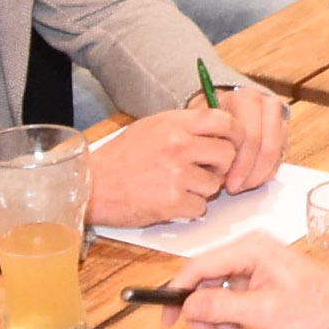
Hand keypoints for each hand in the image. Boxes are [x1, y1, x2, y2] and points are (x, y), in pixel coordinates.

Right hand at [89, 86, 289, 225]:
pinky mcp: (173, 202)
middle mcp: (178, 145)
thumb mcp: (153, 128)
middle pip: (227, 154)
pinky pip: (200, 207)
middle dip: (221, 166)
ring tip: (177, 186)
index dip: (235, 133)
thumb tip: (220, 130)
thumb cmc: (122, 157)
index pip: (224, 120)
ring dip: (202, 190)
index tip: (233, 143)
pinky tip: (169, 201)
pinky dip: (189, 208)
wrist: (93, 185)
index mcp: (174, 123)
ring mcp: (177, 174)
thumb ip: (185, 126)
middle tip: (205, 170)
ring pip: (215, 184)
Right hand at [144, 231, 328, 328]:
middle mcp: (249, 251)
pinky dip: (236, 323)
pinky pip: (232, 301)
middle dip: (209, 320)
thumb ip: (221, 306)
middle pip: (205, 287)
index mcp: (250, 249)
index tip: (167, 320)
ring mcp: (253, 265)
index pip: (197, 268)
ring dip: (225, 327)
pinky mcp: (257, 279)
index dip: (177, 294)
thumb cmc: (316, 307)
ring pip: (217, 299)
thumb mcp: (263, 311)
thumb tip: (188, 304)